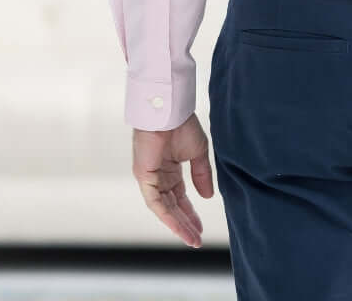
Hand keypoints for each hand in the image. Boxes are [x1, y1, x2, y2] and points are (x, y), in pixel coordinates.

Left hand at [132, 112, 214, 247]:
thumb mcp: (198, 152)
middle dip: (185, 223)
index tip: (200, 228)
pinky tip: (179, 226)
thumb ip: (202, 174)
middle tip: (197, 239)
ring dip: (178, 224)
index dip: (190, 212)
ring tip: (192, 238)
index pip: (180, 197)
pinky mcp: (144, 177)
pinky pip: (156, 202)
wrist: (169, 111)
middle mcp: (159, 177)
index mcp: (170, 169)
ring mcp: (150, 178)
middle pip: (172, 206)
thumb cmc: (182, 125)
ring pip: (164, 208)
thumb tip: (207, 197)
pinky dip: (167, 216)